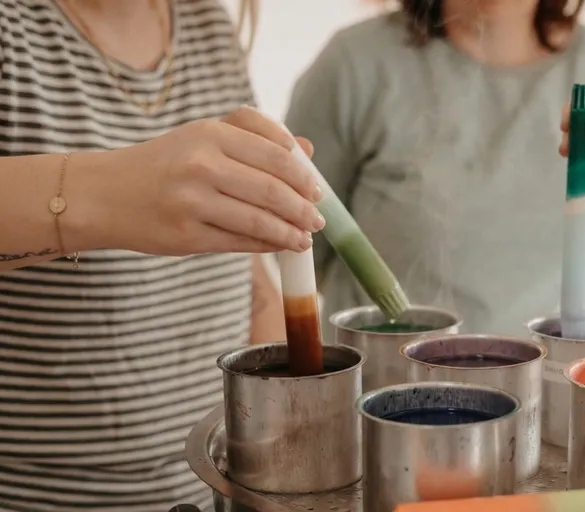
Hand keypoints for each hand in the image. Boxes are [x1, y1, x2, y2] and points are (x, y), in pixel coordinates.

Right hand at [77, 106, 324, 254]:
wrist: (104, 194)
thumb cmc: (165, 164)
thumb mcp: (205, 138)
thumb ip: (255, 140)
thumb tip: (308, 152)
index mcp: (210, 132)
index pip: (276, 153)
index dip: (303, 175)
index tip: (317, 189)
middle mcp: (201, 163)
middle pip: (272, 188)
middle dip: (303, 208)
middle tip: (318, 219)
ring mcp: (192, 200)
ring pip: (259, 219)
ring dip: (290, 232)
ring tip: (305, 238)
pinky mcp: (186, 234)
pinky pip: (239, 242)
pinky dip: (266, 246)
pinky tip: (279, 245)